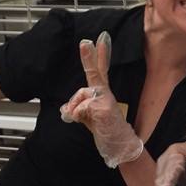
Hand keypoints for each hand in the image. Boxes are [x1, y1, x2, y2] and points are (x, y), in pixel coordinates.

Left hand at [60, 31, 142, 167]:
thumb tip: (65, 109)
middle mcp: (105, 93)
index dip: (100, 55)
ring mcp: (106, 100)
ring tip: (80, 118)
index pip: (100, 71)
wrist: (120, 145)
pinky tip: (85, 121)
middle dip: (89, 57)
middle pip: (96, 72)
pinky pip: (81, 107)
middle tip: (85, 42)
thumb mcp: (87, 117)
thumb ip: (77, 109)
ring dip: (75, 107)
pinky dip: (78, 115)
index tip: (100, 40)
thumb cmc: (105, 130)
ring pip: (81, 95)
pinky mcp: (105, 108)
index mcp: (102, 93)